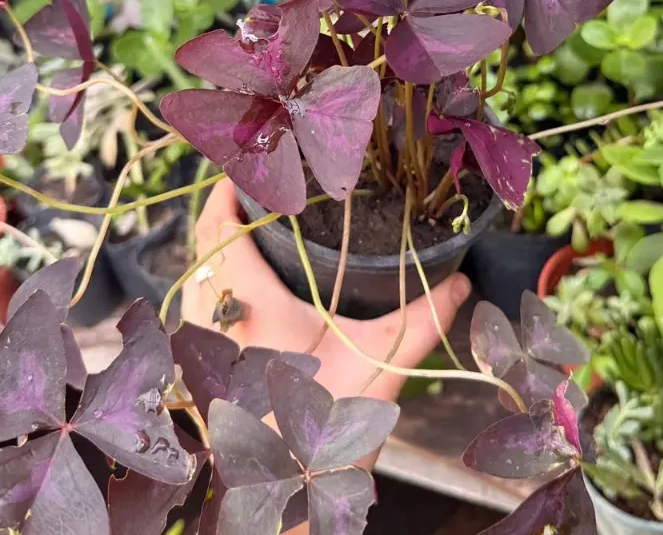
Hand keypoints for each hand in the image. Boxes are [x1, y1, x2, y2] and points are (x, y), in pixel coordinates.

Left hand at [182, 178, 471, 403]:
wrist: (279, 499)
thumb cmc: (322, 429)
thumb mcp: (378, 368)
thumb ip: (422, 320)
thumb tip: (463, 281)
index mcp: (245, 299)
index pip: (219, 222)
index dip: (230, 185)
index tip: (255, 163)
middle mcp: (211, 313)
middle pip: (205, 241)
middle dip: (229, 208)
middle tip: (266, 188)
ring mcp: (201, 341)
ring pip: (199, 272)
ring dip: (221, 244)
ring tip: (260, 226)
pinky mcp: (203, 366)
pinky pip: (201, 301)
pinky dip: (219, 278)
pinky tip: (255, 286)